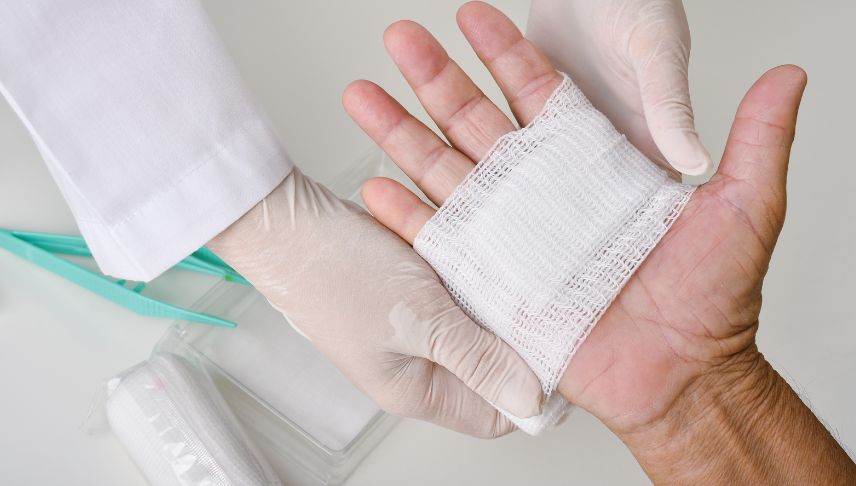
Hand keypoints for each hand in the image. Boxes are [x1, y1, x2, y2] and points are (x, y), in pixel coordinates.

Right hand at [208, 169, 542, 437]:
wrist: (284, 221)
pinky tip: (486, 249)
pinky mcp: (403, 293)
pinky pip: (453, 293)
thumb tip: (528, 398)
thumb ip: (478, 358)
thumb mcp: (420, 319)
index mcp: (415, 389)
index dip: (530, 387)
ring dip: (495, 300)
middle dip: (517, 337)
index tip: (561, 350)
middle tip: (547, 302)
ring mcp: (408, 328)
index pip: (493, 412)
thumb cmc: (336, 272)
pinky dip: (471, 275)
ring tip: (523, 268)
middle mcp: (413, 364)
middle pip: (488, 367)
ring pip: (474, 324)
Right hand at [343, 0, 798, 440]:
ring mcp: (510, 233)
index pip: (538, 95)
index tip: (472, 16)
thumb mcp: (744, 209)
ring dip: (401, 133)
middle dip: (435, 78)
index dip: (505, 53)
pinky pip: (438, 241)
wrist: (680, 375)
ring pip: (445, 171)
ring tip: (364, 95)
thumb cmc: (711, 302)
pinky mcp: (489, 278)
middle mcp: (541, 194)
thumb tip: (789, 78)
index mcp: (589, 167)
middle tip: (401, 38)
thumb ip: (754, 141)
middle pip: (476, 122)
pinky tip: (374, 186)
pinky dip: (404, 216)